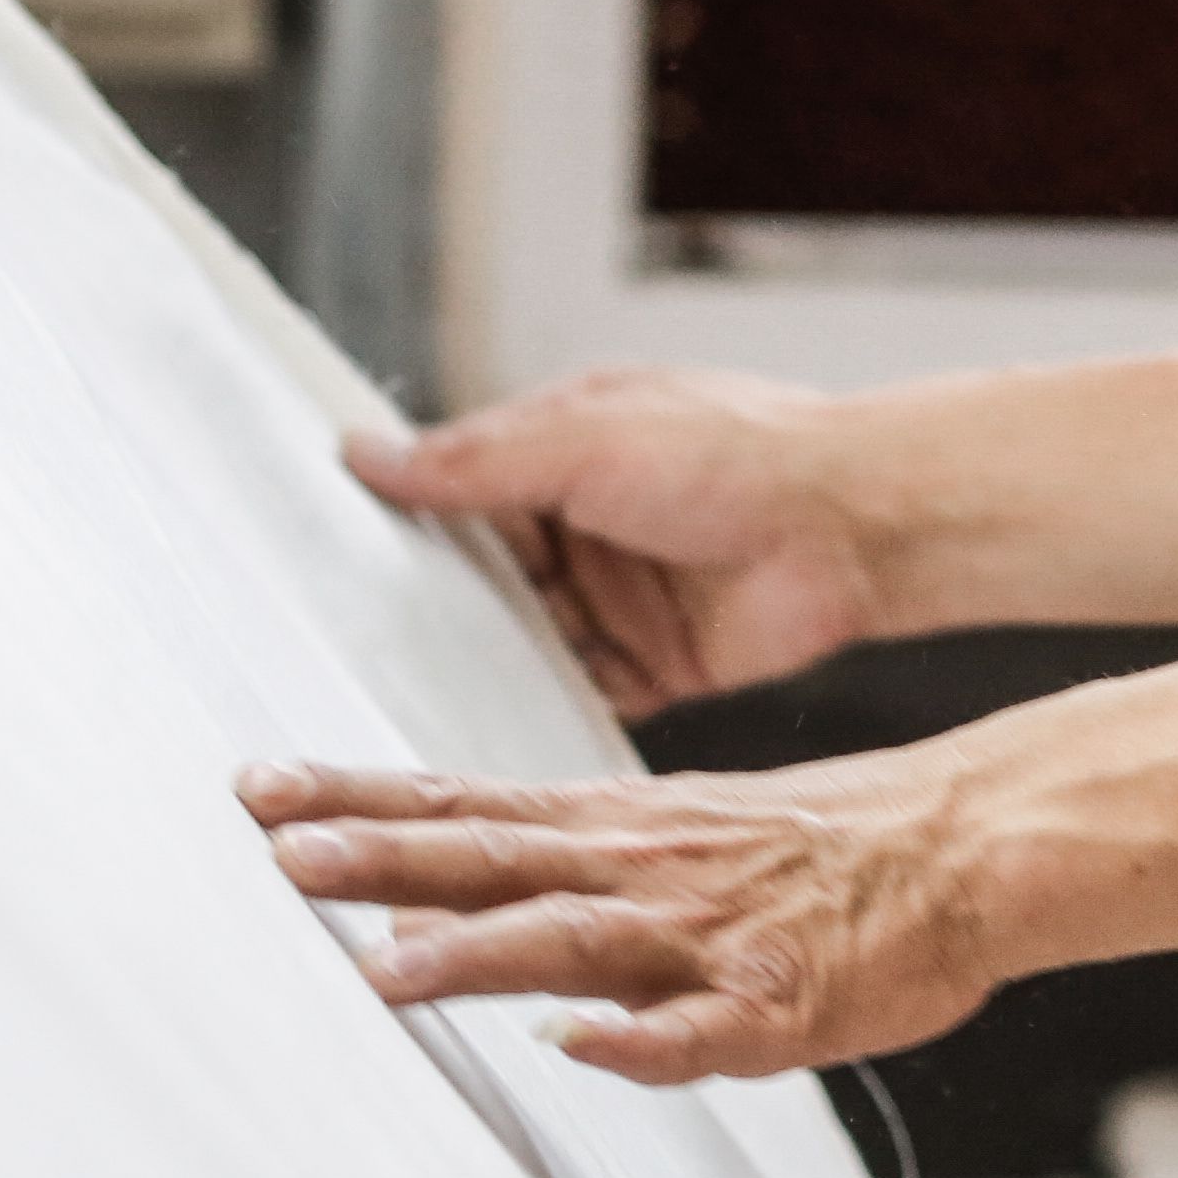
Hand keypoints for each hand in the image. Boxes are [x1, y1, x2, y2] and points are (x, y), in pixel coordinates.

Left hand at [241, 753, 989, 1082]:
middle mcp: (646, 868)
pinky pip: (705, 1030)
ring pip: (580, 942)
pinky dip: (645, 1040)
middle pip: (495, 861)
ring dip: (484, 955)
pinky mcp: (781, 1000)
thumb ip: (570, 861)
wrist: (968, 842)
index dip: (361, 802)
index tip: (263, 790)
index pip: (464, 808)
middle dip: (383, 862)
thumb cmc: (823, 848)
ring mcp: (710, 934)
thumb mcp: (681, 827)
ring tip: (392, 971)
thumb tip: (443, 890)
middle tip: (281, 854)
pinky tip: (589, 1050)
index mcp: (618, 827)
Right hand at [347, 367, 904, 717]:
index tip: (322, 563)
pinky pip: (578, 692)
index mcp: (564, 452)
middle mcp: (585, 526)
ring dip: (478, 666)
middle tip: (345, 650)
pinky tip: (484, 736)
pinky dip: (538, 709)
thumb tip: (366, 452)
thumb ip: (476, 460)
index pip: (456, 493)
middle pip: (481, 579)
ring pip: (521, 641)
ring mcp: (619, 599)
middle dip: (430, 611)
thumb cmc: (739, 453)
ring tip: (397, 701)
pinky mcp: (653, 664)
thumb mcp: (587, 441)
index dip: (401, 527)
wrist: (855, 527)